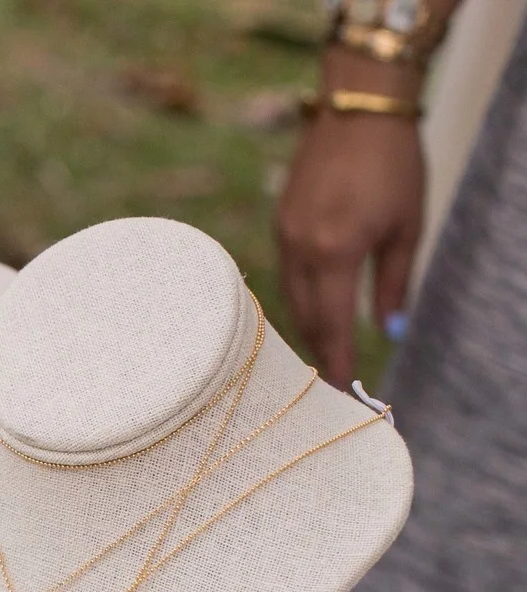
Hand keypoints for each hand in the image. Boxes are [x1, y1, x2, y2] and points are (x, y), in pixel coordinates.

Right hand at [275, 77, 425, 386]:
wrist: (359, 108)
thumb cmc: (394, 164)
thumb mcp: (406, 226)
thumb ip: (394, 282)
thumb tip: (389, 329)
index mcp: (335, 252)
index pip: (330, 325)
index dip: (337, 361)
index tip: (343, 390)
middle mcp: (300, 249)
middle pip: (303, 317)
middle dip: (319, 347)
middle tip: (334, 374)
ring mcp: (283, 234)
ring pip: (289, 296)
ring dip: (307, 322)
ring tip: (325, 342)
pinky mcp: (279, 221)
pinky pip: (285, 271)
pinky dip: (300, 293)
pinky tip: (315, 299)